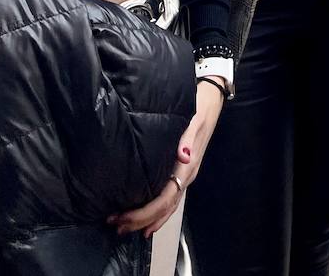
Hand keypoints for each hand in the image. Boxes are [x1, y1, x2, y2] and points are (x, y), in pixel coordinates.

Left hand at [108, 78, 225, 237]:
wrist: (212, 100)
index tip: (124, 218)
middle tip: (117, 227)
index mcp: (187, 166)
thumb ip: (187, 138)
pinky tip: (148, 219)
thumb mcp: (193, 119)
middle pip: (165, 208)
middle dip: (141, 220)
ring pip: (168, 207)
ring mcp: (186, 174)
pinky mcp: (183, 170)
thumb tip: (183, 155)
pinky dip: (158, 213)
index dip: (145, 212)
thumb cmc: (199, 107)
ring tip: (127, 228)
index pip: (165, 199)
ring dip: (148, 220)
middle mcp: (187, 174)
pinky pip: (170, 199)